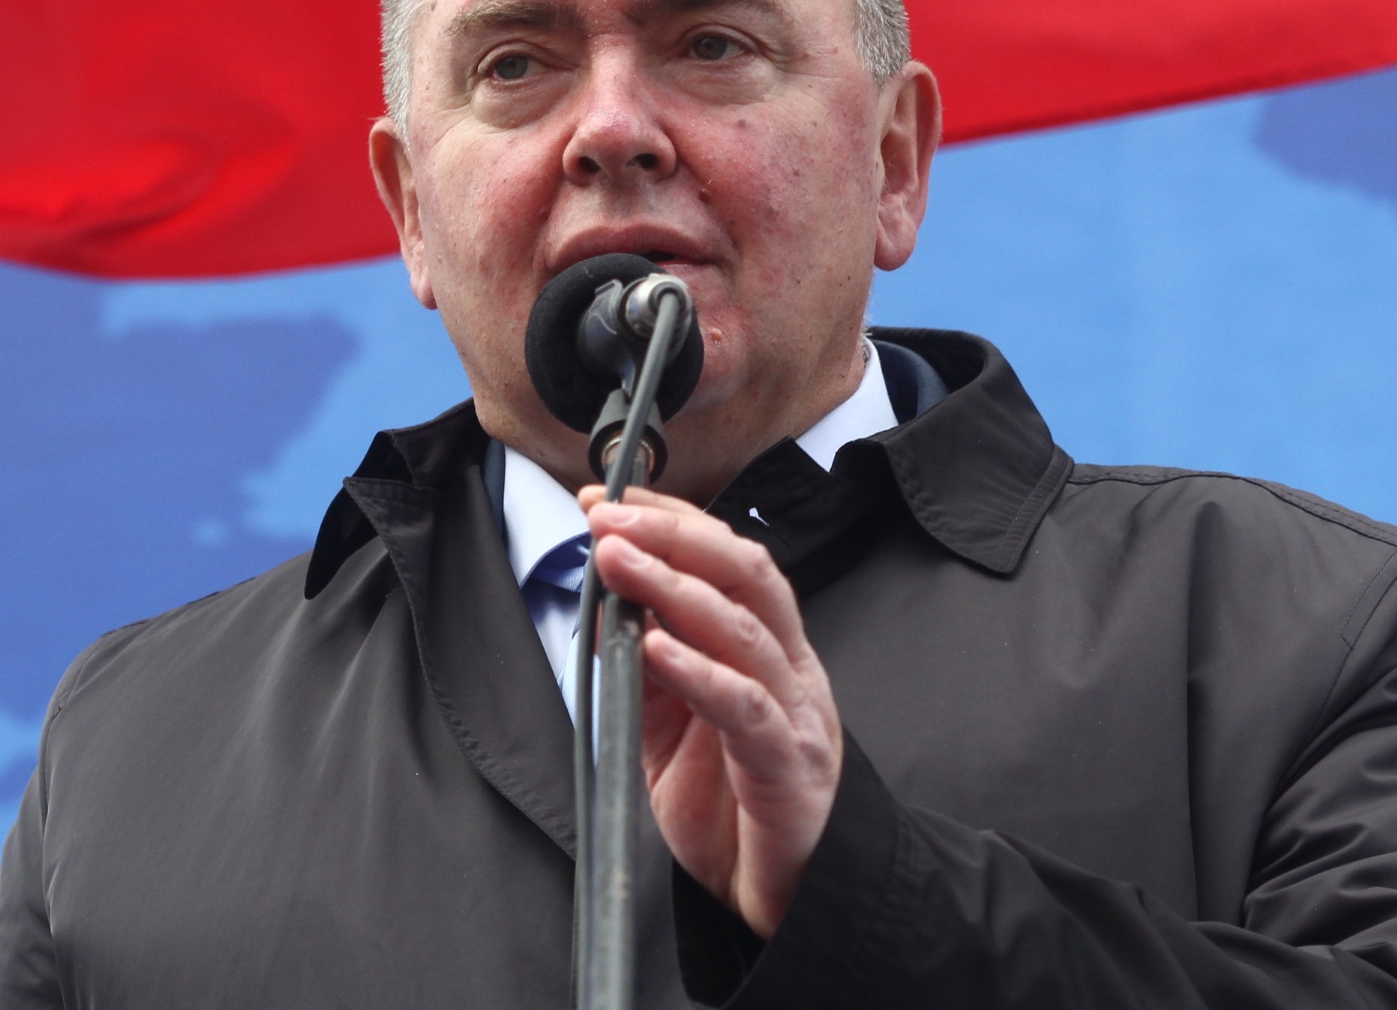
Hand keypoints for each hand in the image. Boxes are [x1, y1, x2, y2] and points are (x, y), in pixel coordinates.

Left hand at [582, 486, 842, 936]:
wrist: (787, 900)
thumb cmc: (733, 809)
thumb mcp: (670, 726)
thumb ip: (644, 667)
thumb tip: (602, 607)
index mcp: (765, 647)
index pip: (724, 557)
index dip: (669, 519)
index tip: (605, 498)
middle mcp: (787, 666)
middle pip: (743, 571)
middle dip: (672, 532)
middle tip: (608, 516)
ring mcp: (795, 711)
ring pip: (744, 626)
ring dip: (674, 585)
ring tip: (619, 560)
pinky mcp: (788, 764)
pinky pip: (745, 707)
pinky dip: (699, 671)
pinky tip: (657, 647)